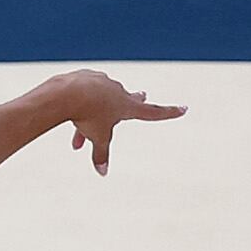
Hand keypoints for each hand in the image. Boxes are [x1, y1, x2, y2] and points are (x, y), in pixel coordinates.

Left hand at [51, 70, 185, 173]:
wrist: (66, 93)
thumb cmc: (87, 115)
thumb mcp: (97, 137)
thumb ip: (101, 154)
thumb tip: (103, 173)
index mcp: (127, 106)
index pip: (154, 112)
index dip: (170, 113)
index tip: (184, 108)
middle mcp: (117, 91)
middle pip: (129, 98)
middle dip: (135, 99)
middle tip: (142, 95)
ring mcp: (102, 82)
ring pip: (100, 100)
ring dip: (93, 114)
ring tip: (79, 125)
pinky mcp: (85, 77)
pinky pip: (84, 94)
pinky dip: (79, 105)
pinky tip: (69, 108)